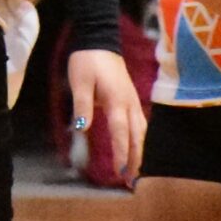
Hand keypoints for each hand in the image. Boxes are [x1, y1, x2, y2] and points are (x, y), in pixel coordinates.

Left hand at [67, 48, 146, 184]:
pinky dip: (138, 138)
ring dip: (138, 150)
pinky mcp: (131, 98)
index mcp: (116, 101)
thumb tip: (82, 128)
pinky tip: (135, 146)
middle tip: (130, 180)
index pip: (121, 133)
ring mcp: (132, 100)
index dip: (121, 154)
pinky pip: (139, 123)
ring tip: (135, 169)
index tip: (119, 173)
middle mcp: (128, 103)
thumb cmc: (87, 61)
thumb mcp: (79, 82)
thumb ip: (82, 105)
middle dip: (134, 159)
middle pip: (136, 136)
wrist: (100, 40)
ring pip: (141, 130)